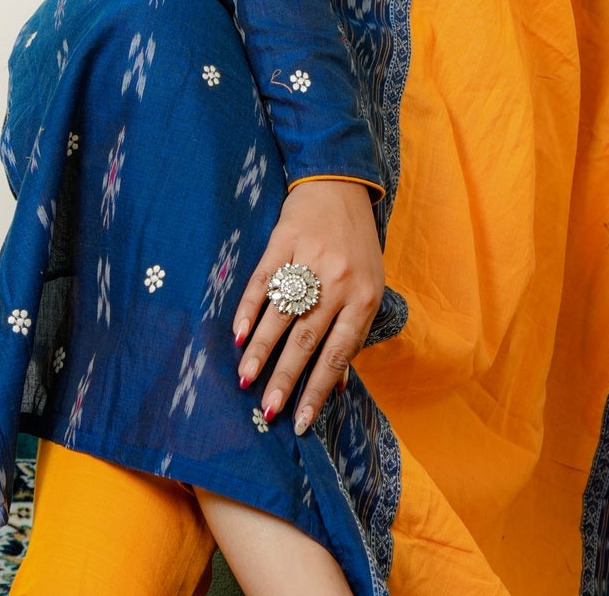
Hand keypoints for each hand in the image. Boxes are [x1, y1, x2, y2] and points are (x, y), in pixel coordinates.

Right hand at [231, 177, 384, 435]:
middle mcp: (338, 281)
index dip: (318, 390)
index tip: (301, 422)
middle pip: (307, 339)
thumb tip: (336, 385)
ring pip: (282, 314)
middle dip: (285, 378)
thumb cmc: (356, 245)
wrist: (341, 185)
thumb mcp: (369, 287)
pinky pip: (264, 279)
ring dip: (262, 350)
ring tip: (245, 378)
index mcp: (364, 297)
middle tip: (267, 410)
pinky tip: (240, 332)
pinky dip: (250, 307)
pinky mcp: (284, 239)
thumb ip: (353, 332)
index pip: (338, 354)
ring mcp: (309, 259)